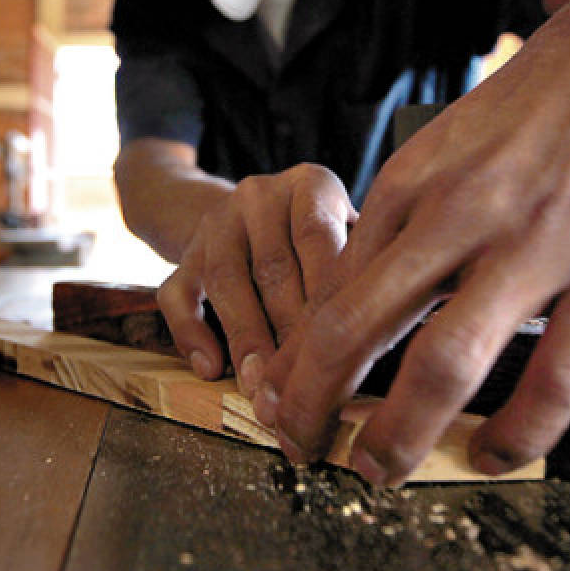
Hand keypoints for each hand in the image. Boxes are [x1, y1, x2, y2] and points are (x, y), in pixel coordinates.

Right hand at [157, 163, 356, 396]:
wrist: (247, 215)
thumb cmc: (321, 243)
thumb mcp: (350, 235)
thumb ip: (363, 270)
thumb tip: (393, 330)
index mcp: (309, 184)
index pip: (317, 236)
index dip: (326, 295)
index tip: (341, 346)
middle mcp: (258, 195)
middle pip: (272, 265)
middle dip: (289, 331)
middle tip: (305, 382)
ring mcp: (215, 223)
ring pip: (224, 280)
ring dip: (245, 338)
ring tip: (261, 386)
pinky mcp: (183, 254)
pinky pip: (176, 295)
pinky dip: (191, 335)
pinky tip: (210, 369)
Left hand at [254, 0, 569, 483]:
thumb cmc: (535, 102)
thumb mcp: (444, 146)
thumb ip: (403, 219)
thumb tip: (357, 297)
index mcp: (411, 182)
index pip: (333, 289)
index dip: (300, 358)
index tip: (284, 397)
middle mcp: (461, 212)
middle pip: (360, 328)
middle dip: (315, 401)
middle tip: (297, 447)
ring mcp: (539, 241)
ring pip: (446, 360)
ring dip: (399, 432)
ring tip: (377, 472)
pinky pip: (560, 373)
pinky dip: (520, 430)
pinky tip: (494, 453)